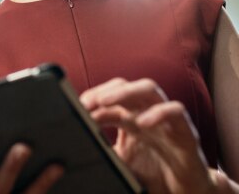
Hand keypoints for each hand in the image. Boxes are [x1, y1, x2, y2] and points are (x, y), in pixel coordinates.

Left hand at [80, 78, 221, 193]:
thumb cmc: (153, 174)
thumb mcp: (120, 162)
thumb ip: (103, 150)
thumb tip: (78, 146)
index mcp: (129, 116)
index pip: (109, 95)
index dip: (92, 98)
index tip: (76, 107)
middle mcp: (146, 111)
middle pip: (125, 85)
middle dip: (104, 89)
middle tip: (86, 102)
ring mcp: (165, 118)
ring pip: (149, 88)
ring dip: (125, 92)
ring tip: (104, 102)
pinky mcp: (185, 131)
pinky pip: (176, 111)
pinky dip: (159, 112)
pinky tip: (142, 123)